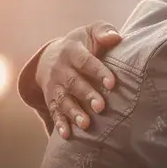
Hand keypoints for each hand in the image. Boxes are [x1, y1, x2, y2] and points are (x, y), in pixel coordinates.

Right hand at [36, 22, 123, 137]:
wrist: (51, 55)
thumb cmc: (82, 44)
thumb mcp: (90, 33)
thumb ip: (103, 32)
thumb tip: (115, 37)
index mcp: (72, 51)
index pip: (86, 61)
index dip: (98, 72)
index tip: (112, 83)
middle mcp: (61, 69)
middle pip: (74, 83)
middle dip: (87, 95)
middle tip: (101, 107)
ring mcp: (54, 86)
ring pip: (63, 100)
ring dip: (74, 113)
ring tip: (86, 124)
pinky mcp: (51, 100)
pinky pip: (53, 112)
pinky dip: (59, 124)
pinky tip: (66, 135)